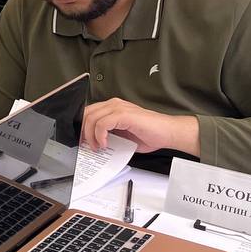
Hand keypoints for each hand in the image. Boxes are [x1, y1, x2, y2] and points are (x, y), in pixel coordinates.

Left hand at [81, 98, 199, 157]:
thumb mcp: (123, 136)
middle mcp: (114, 104)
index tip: (83, 140)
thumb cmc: (150, 134)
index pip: (89, 113)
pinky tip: (104, 144)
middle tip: (86, 145)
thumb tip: (95, 143)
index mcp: (113, 108)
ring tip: (96, 147)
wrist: (168, 133)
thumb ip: (110, 135)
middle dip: (83, 131)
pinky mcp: (124, 114)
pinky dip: (99, 135)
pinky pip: (102, 123)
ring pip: (92, 118)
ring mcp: (119, 108)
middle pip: (87, 114)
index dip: (83, 127)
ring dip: (90, 135)